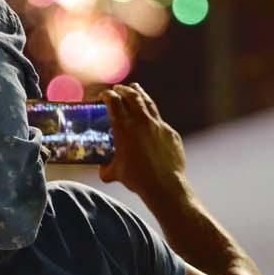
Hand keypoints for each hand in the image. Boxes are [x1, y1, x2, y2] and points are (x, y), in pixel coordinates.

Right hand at [98, 84, 187, 202]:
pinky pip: (160, 121)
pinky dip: (152, 118)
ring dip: (139, 94)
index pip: (113, 101)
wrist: (164, 185)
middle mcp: (141, 121)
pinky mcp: (171, 133)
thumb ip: (106, 168)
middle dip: (123, 90)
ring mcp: (158, 125)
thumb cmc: (137, 179)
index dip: (107, 95)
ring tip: (135, 90)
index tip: (103, 96)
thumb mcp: (115, 173)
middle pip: (131, 95)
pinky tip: (150, 122)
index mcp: (124, 127)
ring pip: (148, 102)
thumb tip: (102, 169)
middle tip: (118, 90)